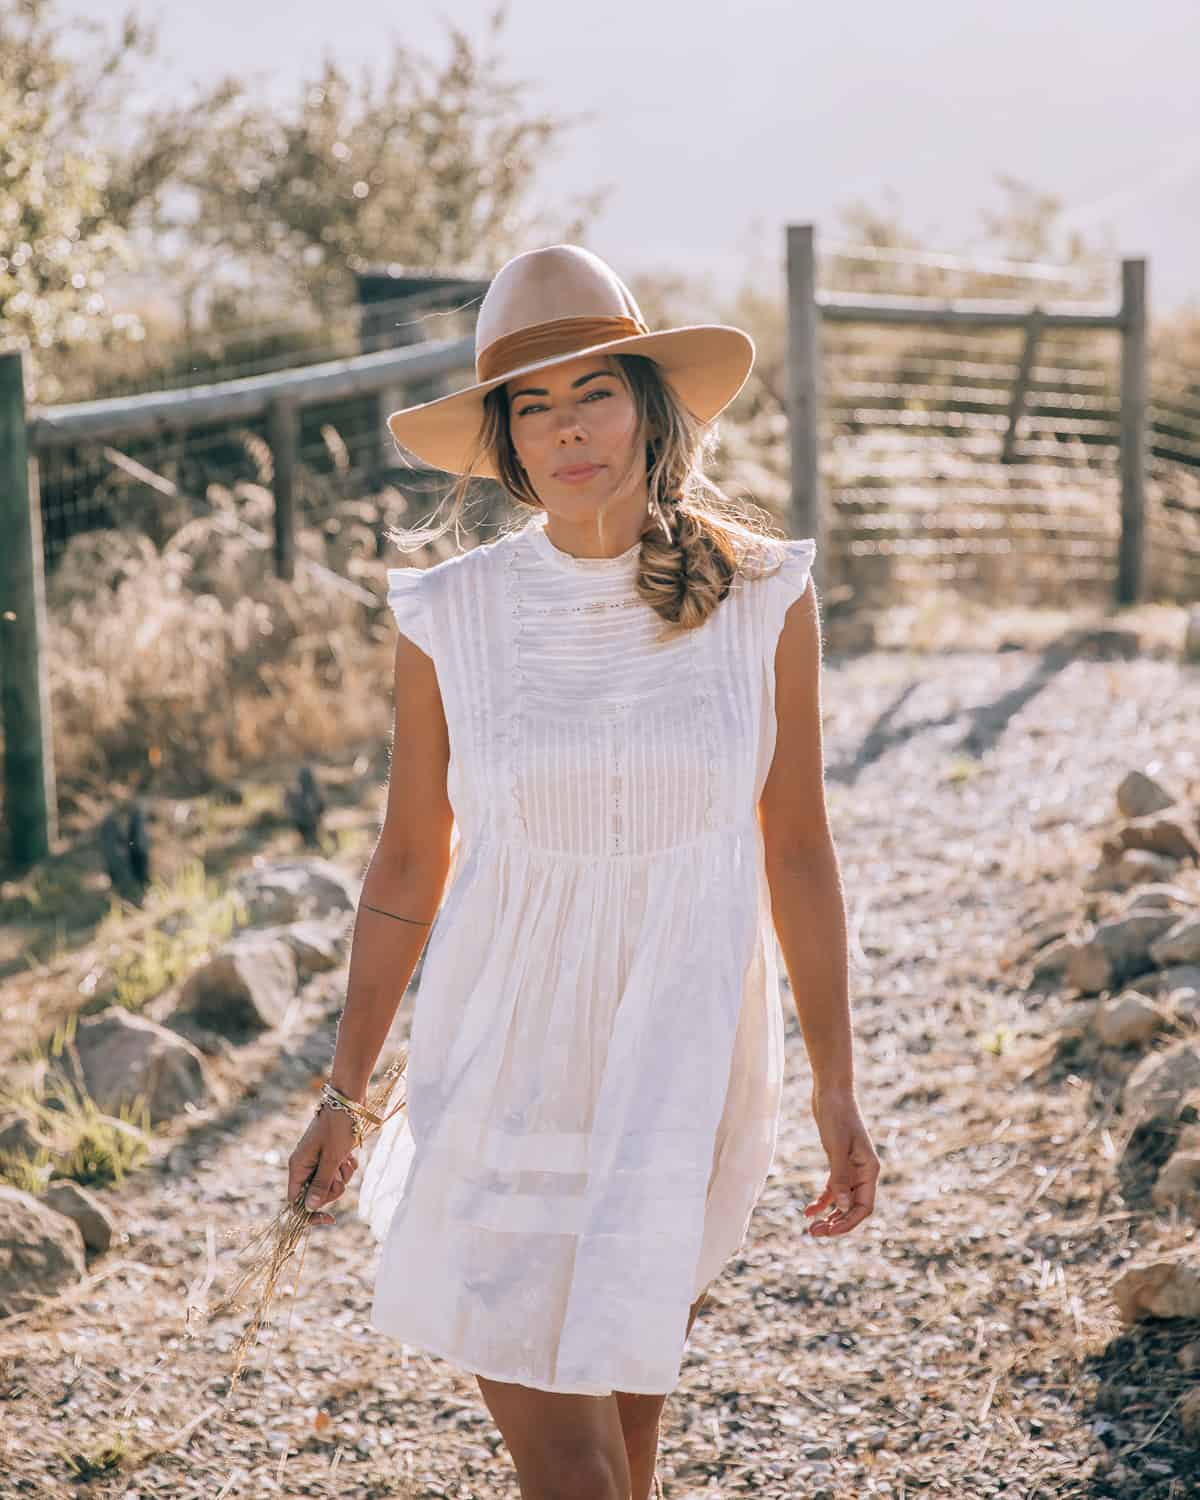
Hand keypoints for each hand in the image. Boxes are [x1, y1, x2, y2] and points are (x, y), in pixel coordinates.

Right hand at [287, 1106, 360, 1227]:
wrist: (348, 1100)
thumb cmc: (338, 1127)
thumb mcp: (332, 1158)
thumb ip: (321, 1184)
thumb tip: (310, 1208)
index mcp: (298, 1167)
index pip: (296, 1202)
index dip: (310, 1214)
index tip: (329, 1219)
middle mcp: (305, 1165)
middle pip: (316, 1195)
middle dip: (332, 1188)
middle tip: (339, 1172)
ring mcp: (317, 1160)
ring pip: (330, 1183)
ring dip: (342, 1176)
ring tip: (345, 1159)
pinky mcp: (330, 1154)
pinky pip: (339, 1172)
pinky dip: (346, 1167)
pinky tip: (349, 1155)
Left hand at [804, 1085, 879, 1237]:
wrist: (830, 1092)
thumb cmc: (837, 1116)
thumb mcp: (836, 1147)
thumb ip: (840, 1177)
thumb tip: (844, 1207)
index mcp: (870, 1170)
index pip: (864, 1207)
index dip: (849, 1222)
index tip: (830, 1231)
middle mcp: (863, 1172)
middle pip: (854, 1208)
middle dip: (837, 1223)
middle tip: (815, 1234)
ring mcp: (851, 1168)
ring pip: (843, 1201)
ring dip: (829, 1216)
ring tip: (811, 1229)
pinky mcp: (838, 1163)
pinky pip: (832, 1189)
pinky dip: (822, 1201)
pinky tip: (807, 1211)